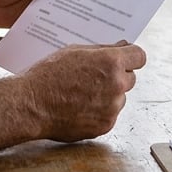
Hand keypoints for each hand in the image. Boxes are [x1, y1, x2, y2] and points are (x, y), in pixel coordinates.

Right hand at [21, 41, 146, 141]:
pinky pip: (110, 114)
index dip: (131, 56)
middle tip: (94, 77)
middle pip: (130, 78)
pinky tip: (80, 108)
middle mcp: (117, 85)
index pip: (139, 56)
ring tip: (82, 94)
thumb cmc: (48, 74)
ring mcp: (112, 107)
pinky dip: (99, 112)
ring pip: (120, 98)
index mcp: (111, 62)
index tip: (125, 59)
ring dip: (108, 95)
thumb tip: (122, 46)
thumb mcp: (74, 51)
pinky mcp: (105, 125)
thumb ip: (102, 50)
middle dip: (117, 76)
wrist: (31, 104)